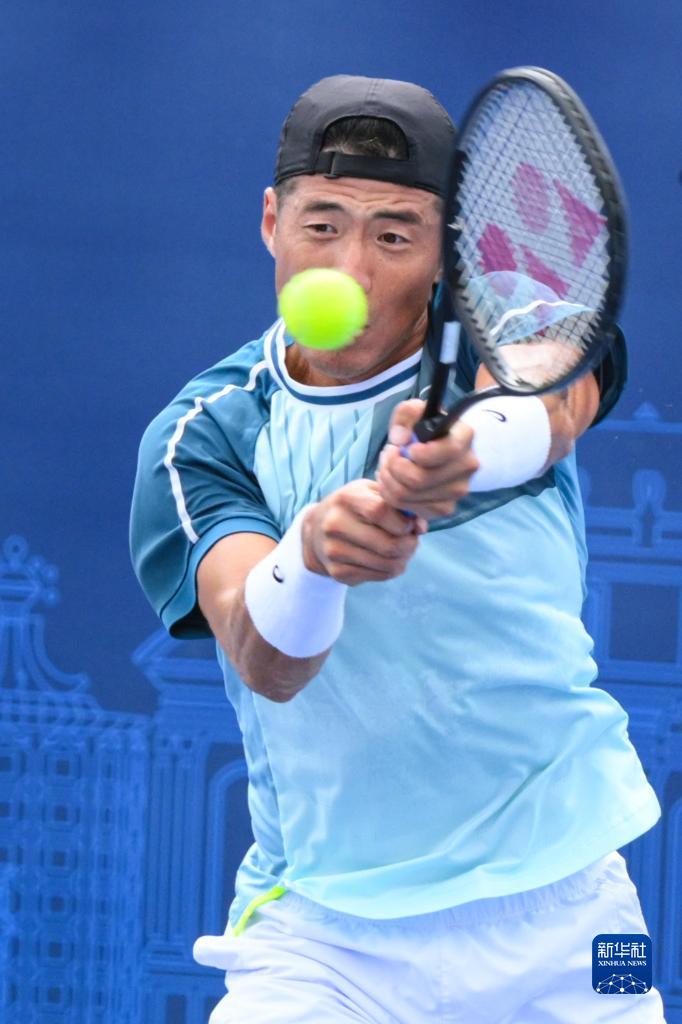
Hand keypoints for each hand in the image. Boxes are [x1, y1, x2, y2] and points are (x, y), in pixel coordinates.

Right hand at [301, 480, 426, 585]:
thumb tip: (421, 528)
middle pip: (387, 545)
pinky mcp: (338, 572)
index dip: (404, 522)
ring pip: (387, 564)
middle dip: (410, 545)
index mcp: (346, 499)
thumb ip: (398, 506)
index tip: (410, 524)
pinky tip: (388, 559)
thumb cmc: (354, 507)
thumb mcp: (371, 494)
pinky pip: (379, 576)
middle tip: (413, 541)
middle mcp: (335, 525)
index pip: (381, 512)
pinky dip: (391, 569)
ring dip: (404, 559)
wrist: (317, 530)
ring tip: (404, 550)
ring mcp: (334, 551)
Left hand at [376, 399, 477, 518]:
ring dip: (387, 480)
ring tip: (388, 466)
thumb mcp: (415, 412)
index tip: (407, 447)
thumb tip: (400, 439)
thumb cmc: (426, 429)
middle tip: (388, 455)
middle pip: (418, 479)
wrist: (439, 449)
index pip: (446, 451)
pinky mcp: (445, 508)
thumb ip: (406, 414)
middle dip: (392, 467)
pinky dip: (392, 495)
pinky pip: (407, 508)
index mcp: (464, 437)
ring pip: (407, 495)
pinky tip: (394, 481)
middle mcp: (467, 467)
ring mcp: (458, 491)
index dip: (418, 453)